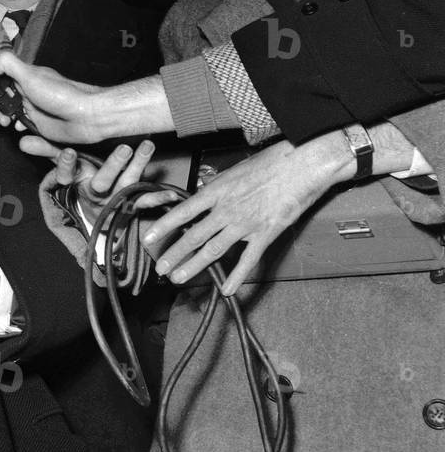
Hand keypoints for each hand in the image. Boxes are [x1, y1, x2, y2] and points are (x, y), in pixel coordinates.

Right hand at [0, 52, 173, 141]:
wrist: (86, 117)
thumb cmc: (62, 95)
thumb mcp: (30, 76)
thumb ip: (7, 66)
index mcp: (27, 77)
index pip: (3, 75)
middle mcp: (30, 92)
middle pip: (4, 95)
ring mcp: (34, 108)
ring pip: (11, 111)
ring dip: (3, 116)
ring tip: (5, 120)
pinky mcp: (40, 125)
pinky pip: (22, 126)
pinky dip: (16, 127)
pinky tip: (18, 128)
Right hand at [29, 139, 178, 225]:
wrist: (99, 216)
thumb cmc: (83, 182)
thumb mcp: (66, 168)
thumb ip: (48, 152)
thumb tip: (23, 141)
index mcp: (78, 182)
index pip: (68, 174)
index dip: (67, 164)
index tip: (70, 152)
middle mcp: (97, 192)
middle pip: (102, 181)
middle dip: (113, 165)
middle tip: (123, 149)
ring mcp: (116, 199)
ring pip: (126, 184)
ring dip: (138, 167)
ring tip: (147, 146)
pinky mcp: (132, 204)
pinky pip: (146, 202)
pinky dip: (159, 199)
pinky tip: (171, 194)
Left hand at [141, 136, 352, 294]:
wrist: (302, 164)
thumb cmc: (270, 163)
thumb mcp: (234, 171)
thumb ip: (216, 187)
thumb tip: (202, 193)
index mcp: (217, 191)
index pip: (183, 212)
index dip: (164, 227)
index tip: (149, 238)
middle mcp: (227, 209)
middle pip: (194, 236)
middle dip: (174, 254)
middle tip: (160, 267)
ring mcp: (246, 224)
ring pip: (214, 250)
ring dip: (194, 266)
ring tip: (179, 277)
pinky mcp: (266, 234)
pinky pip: (248, 259)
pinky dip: (237, 276)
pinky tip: (228, 289)